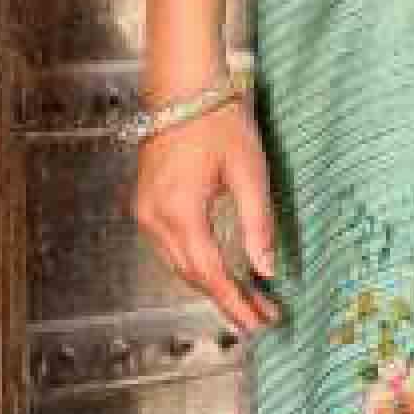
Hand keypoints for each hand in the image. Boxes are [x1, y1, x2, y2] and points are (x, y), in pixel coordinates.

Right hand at [132, 96, 284, 333]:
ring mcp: (145, 213)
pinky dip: (197, 265)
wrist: (183, 89)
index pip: (210, 274)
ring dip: (213, 285)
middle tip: (263, 317)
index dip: (236, 303)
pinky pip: (172, 249)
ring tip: (250, 301)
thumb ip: (258, 224)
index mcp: (180, 212)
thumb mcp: (250, 173)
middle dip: (229, 300)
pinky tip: (221, 272)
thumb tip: (267, 270)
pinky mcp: (146, 205)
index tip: (260, 324)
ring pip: (180, 266)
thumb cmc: (218, 122)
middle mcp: (155, 218)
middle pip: (193, 276)